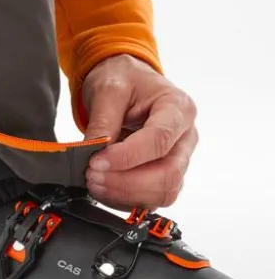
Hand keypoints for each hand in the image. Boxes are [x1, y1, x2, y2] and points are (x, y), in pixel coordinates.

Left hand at [82, 54, 197, 210]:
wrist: (126, 80)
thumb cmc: (124, 78)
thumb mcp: (108, 89)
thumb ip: (103, 121)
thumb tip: (93, 153)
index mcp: (178, 108)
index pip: (159, 140)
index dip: (128, 157)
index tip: (97, 161)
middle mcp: (185, 136)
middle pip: (168, 173)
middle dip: (127, 181)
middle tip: (92, 176)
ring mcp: (179, 158)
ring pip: (165, 191)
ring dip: (127, 194)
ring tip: (94, 183)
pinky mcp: (166, 173)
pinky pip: (153, 197)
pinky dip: (127, 199)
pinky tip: (104, 190)